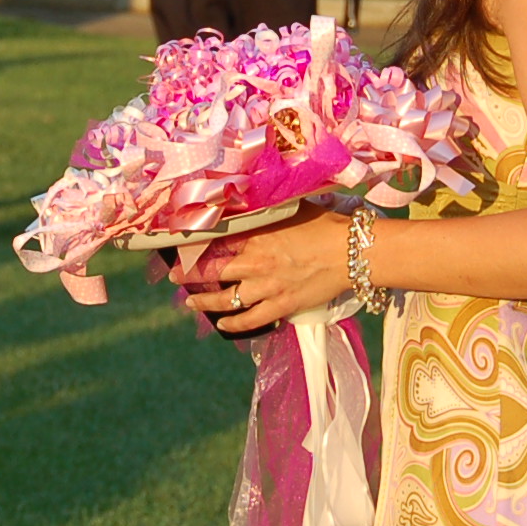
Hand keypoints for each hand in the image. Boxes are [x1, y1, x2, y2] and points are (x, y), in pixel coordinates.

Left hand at [178, 207, 357, 334]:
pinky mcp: (281, 306)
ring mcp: (266, 287)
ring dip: (204, 303)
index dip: (195, 246)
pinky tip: (223, 324)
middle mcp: (255, 262)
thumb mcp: (292, 209)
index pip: (215, 241)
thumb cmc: (326, 225)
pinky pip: (250, 319)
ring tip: (191, 303)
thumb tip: (255, 201)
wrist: (351, 251)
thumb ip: (269, 210)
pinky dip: (234, 323)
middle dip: (188, 275)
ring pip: (225, 299)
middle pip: (212, 271)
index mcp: (256, 235)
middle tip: (174, 276)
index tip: (181, 246)